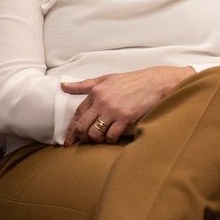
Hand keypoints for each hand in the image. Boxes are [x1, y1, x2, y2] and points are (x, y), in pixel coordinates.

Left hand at [61, 66, 194, 145]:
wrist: (155, 81)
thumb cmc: (132, 80)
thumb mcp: (106, 79)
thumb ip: (84, 84)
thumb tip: (63, 85)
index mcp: (95, 92)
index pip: (77, 114)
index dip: (71, 130)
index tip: (69, 139)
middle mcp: (102, 102)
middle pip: (82, 126)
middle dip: (82, 137)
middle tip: (86, 140)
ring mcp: (113, 110)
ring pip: (95, 133)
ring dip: (96, 139)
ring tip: (101, 138)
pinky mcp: (125, 118)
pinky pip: (111, 135)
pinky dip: (110, 140)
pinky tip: (113, 137)